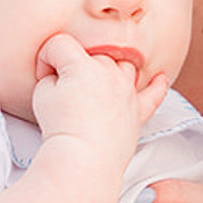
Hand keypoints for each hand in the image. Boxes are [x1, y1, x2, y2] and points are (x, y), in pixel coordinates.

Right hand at [31, 33, 167, 168]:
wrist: (84, 158)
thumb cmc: (61, 128)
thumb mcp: (42, 94)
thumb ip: (52, 77)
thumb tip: (62, 77)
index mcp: (83, 64)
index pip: (60, 44)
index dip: (46, 59)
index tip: (43, 78)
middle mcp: (109, 72)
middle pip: (92, 55)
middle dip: (74, 68)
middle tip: (63, 91)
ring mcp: (127, 90)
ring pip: (122, 66)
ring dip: (108, 71)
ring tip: (96, 85)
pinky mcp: (137, 111)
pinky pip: (153, 94)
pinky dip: (157, 86)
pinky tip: (159, 79)